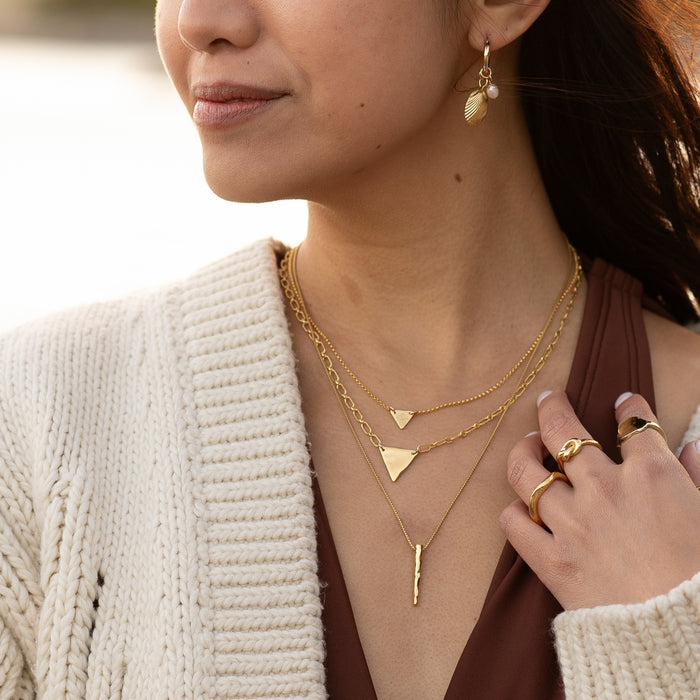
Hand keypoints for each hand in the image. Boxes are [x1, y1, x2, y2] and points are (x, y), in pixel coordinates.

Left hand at [499, 390, 699, 609]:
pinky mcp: (552, 560)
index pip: (634, 424)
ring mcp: (572, 523)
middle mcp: (604, 489)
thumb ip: (697, 477)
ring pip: (526, 471)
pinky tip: (519, 507)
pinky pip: (513, 524)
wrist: (682, 639)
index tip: (623, 401)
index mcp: (652, 476)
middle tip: (548, 399)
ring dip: (522, 452)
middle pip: (562, 430)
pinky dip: (512, 512)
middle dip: (551, 407)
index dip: (629, 407)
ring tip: (526, 446)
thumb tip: (693, 446)